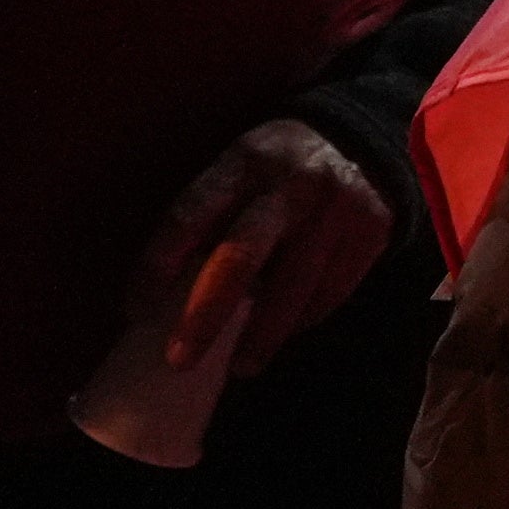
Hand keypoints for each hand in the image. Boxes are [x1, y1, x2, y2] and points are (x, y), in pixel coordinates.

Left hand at [128, 117, 400, 371]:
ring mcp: (337, 209)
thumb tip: (163, 290)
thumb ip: (210, 217)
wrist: (363, 140)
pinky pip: (332, 290)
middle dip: (207, 313)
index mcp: (244, 163)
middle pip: (242, 255)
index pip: (192, 215)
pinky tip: (287, 329)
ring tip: (242, 367)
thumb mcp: (239, 171)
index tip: (137, 310)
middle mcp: (291, 184)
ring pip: (294, 284)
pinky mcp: (372, 232)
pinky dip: (305, 317)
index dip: (159, 265)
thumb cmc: (275, 170)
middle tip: (179, 360)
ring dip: (263, 334)